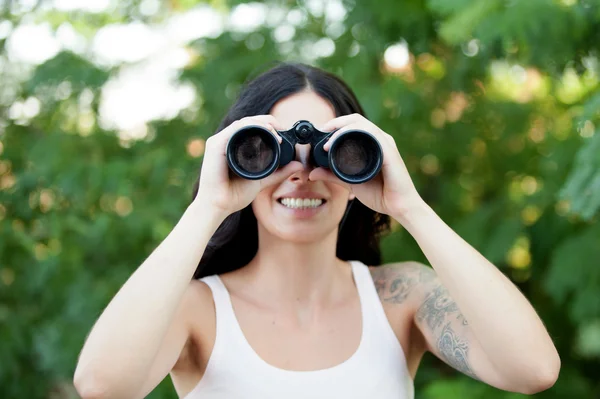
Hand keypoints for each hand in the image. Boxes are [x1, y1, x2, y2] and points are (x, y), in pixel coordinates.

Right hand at [195, 115, 303, 217]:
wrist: (218, 206)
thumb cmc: (234, 195)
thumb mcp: (262, 181)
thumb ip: (278, 173)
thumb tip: (298, 165)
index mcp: (234, 146)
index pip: (252, 127)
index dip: (269, 126)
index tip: (284, 134)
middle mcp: (226, 140)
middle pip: (249, 121)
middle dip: (268, 122)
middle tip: (282, 130)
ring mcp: (219, 141)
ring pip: (243, 122)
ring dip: (262, 123)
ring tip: (276, 131)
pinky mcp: (216, 145)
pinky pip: (235, 129)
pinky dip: (251, 126)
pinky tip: (264, 130)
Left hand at [309, 114, 423, 218]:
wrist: (399, 207)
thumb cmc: (380, 194)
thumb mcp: (349, 182)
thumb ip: (332, 175)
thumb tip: (312, 173)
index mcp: (372, 144)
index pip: (353, 125)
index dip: (336, 124)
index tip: (320, 133)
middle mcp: (380, 140)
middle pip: (356, 120)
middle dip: (336, 122)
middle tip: (321, 131)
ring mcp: (386, 144)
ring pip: (362, 125)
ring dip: (342, 128)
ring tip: (327, 139)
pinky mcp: (389, 152)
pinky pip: (372, 135)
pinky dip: (354, 135)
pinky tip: (340, 142)